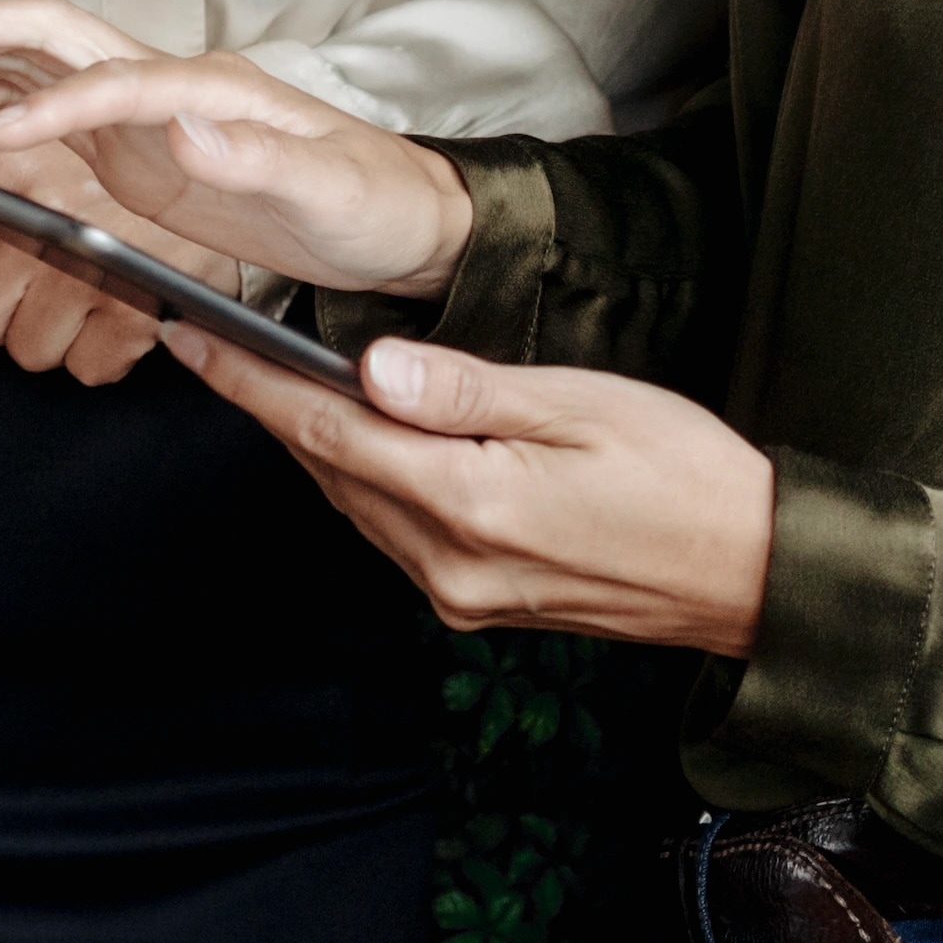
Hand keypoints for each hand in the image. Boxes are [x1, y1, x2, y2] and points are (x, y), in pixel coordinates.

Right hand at [0, 0, 474, 297]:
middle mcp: (168, 85)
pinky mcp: (139, 147)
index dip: (49, 105)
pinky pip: (53, 108)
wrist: (401, 223)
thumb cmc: (373, 202)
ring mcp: (148, 113)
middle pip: (54, 35)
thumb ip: (259, 156)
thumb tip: (186, 124)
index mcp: (209, 87)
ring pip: (41, 60)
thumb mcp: (330, 190)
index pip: (109, 81)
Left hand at [0, 126, 205, 387]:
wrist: (233, 157)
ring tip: (78, 281)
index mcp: (1, 171)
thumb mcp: (36, 146)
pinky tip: (112, 302)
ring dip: (51, 329)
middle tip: (30, 275)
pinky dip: (101, 347)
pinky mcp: (135, 313)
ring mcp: (87, 274)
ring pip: (27, 351)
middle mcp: (39, 223)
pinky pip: (87, 368)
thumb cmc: (126, 150)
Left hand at [163, 322, 774, 655]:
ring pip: (356, 504)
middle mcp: (449, 563)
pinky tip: (357, 438)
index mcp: (470, 504)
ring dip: (312, 443)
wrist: (754, 576)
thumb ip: (466, 390)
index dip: (249, 383)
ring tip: (265, 378)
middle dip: (267, 406)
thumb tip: (370, 368)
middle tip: (209, 340)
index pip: (328, 433)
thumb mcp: (581, 404)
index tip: (188, 337)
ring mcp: (460, 594)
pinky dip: (362, 479)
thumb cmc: (685, 475)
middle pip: (330, 471)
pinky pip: (392, 532)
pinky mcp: (478, 605)